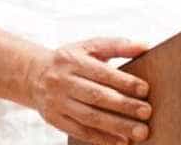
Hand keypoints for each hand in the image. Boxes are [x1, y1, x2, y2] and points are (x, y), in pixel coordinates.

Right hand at [27, 37, 151, 144]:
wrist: (34, 75)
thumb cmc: (70, 60)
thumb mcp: (89, 47)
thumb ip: (117, 46)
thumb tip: (145, 46)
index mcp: (72, 60)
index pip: (101, 73)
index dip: (124, 82)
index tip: (144, 89)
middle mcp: (62, 81)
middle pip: (97, 96)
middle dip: (124, 106)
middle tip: (146, 112)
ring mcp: (57, 102)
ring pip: (89, 117)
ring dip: (116, 127)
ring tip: (138, 132)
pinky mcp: (54, 119)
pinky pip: (80, 131)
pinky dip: (101, 138)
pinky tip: (120, 141)